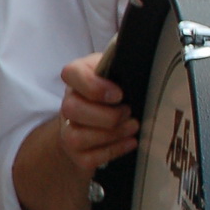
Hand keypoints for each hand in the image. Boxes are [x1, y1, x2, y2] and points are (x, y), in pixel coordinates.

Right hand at [55, 52, 138, 174]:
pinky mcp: (78, 154)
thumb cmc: (115, 92)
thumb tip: (141, 51)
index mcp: (78, 79)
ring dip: (112, 134)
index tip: (119, 94)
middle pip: (71, 109)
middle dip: (106, 114)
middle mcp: (68, 103)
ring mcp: (69, 130)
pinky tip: (131, 142)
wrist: (100, 125)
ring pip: (78, 136)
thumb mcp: (118, 71)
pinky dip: (114, 150)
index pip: (71, 73)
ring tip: (134, 126)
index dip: (93, 86)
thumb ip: (123, 62)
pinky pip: (89, 158)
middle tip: (129, 111)